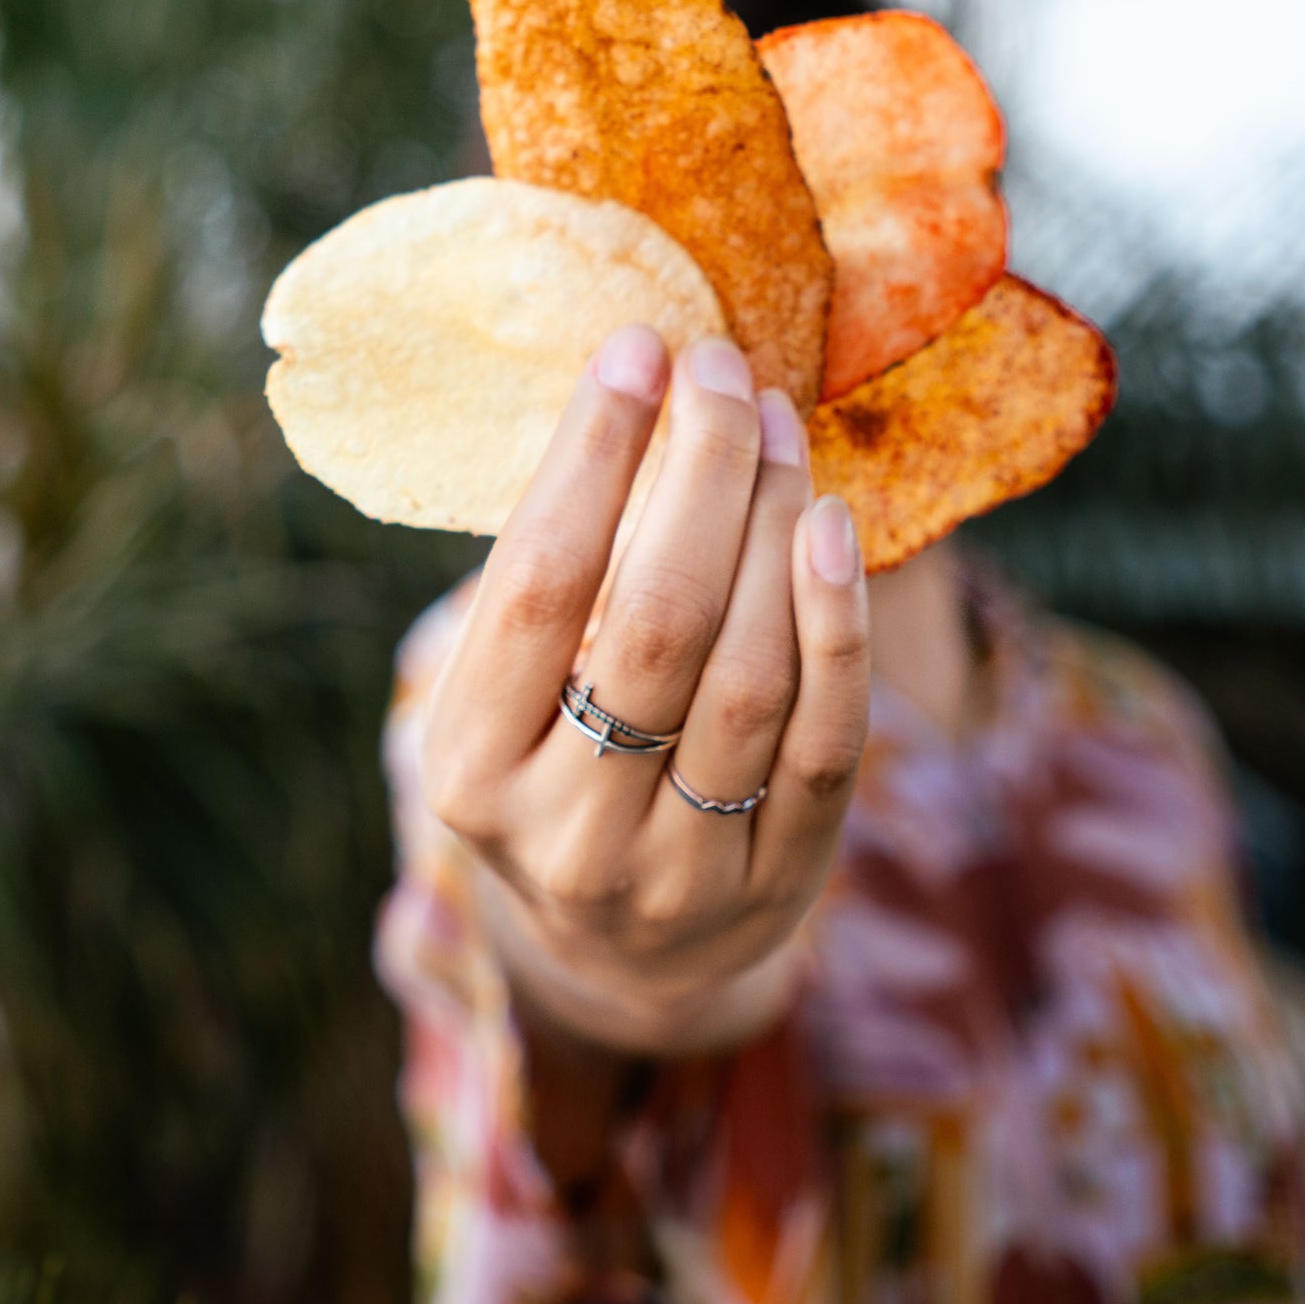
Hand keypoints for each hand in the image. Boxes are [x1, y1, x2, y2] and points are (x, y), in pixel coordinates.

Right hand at [423, 323, 870, 1055]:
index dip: (592, 455)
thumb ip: (556, 580)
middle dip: (701, 471)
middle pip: (655, 620)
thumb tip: (640, 389)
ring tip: (778, 427)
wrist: (621, 955)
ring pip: (748, 671)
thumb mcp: (511, 696)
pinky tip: (831, 526)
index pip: (537, 585)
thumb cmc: (557, 765)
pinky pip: (825, 739)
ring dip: (773, 525)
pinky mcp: (776, 883)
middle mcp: (564, 832)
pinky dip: (835, 623)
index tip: (637, 348)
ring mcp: (677, 872)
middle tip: (724, 369)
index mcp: (469, 766)